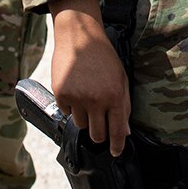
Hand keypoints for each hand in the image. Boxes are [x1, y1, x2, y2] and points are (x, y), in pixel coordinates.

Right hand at [49, 0, 129, 156]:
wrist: (79, 36)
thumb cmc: (103, 56)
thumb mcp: (121, 77)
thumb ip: (125, 105)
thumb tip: (126, 131)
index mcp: (114, 96)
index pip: (117, 131)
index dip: (117, 145)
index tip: (115, 152)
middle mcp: (96, 100)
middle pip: (97, 135)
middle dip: (99, 134)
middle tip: (99, 124)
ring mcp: (77, 98)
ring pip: (80, 125)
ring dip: (84, 117)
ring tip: (86, 97)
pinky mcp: (61, 94)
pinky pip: (66, 112)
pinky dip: (70, 106)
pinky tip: (75, 89)